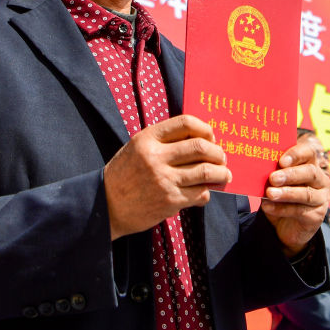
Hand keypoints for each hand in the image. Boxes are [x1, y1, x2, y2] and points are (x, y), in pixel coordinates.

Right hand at [104, 115, 231, 239]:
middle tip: (222, 159)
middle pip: (201, 148)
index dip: (205, 129)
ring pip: (206, 171)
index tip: (211, 138)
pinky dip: (207, 192)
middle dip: (218, 153)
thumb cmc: (125, 175)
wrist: (106, 206)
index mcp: (147, 139)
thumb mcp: (137, 148)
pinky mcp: (170, 201)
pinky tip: (203, 192)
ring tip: (224, 175)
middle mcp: (156, 157)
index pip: (186, 123)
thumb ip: (164, 142)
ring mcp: (164, 180)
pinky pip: (200, 194)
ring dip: (221, 174)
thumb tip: (202, 141)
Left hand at [261, 141, 329, 257]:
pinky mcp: (317, 216)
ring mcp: (321, 199)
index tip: (281, 160)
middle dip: (291, 174)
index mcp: (310, 165)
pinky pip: (299, 211)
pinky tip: (268, 206)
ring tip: (270, 193)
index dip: (296, 154)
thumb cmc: (281, 199)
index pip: (309, 153)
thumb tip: (259, 167)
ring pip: (306, 194)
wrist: (285, 227)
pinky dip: (281, 209)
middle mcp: (321, 181)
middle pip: (310, 172)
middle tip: (273, 178)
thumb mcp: (276, 185)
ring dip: (286, 193)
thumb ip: (273, 175)